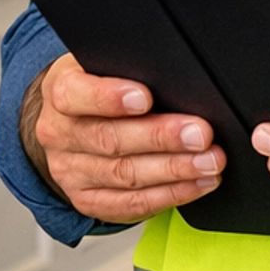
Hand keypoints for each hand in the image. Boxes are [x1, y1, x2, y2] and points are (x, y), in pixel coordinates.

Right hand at [22, 53, 225, 222]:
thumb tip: (177, 78)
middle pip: (110, 139)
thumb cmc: (101, 89)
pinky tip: (198, 183)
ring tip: (209, 161)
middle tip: (200, 134)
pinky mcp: (89, 200)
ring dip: (175, 170)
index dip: (109, 97)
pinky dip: (171, 194)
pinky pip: (132, 203)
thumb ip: (131, 69)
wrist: (72, 124)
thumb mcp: (105, 67)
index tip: (145, 98)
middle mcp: (60, 134)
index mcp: (61, 91)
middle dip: (161, 137)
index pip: (76, 95)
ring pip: (125, 174)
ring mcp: (71, 172)